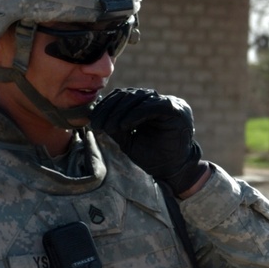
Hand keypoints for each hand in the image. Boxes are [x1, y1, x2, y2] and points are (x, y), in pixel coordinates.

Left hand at [91, 87, 209, 195]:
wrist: (172, 172)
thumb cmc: (152, 158)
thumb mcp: (127, 139)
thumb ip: (115, 125)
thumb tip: (94, 114)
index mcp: (148, 105)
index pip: (124, 96)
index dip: (106, 106)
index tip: (93, 119)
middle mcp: (160, 100)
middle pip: (129, 95)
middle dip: (110, 109)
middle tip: (97, 123)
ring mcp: (169, 102)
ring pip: (139, 98)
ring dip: (120, 112)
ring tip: (109, 127)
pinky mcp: (175, 109)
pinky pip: (152, 106)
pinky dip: (136, 114)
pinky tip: (124, 125)